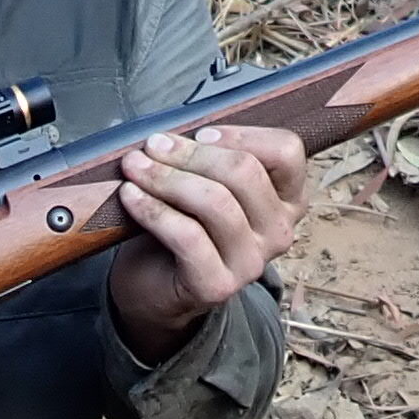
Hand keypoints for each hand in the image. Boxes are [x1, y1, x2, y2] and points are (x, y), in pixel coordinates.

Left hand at [108, 122, 307, 361]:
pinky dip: (153, 210)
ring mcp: (252, 263)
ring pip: (216, 202)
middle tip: (152, 146)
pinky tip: (131, 196)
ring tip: (135, 168)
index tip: (200, 134)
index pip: (286, 151)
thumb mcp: (204, 183)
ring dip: (167, 178)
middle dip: (191, 154)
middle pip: (245, 173)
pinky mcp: (218, 286)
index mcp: (287, 198)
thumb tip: (173, 133)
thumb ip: (206, 156)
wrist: (156, 286)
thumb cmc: (183, 224)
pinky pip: (187, 235)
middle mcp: (278, 232)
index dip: (242, 135)